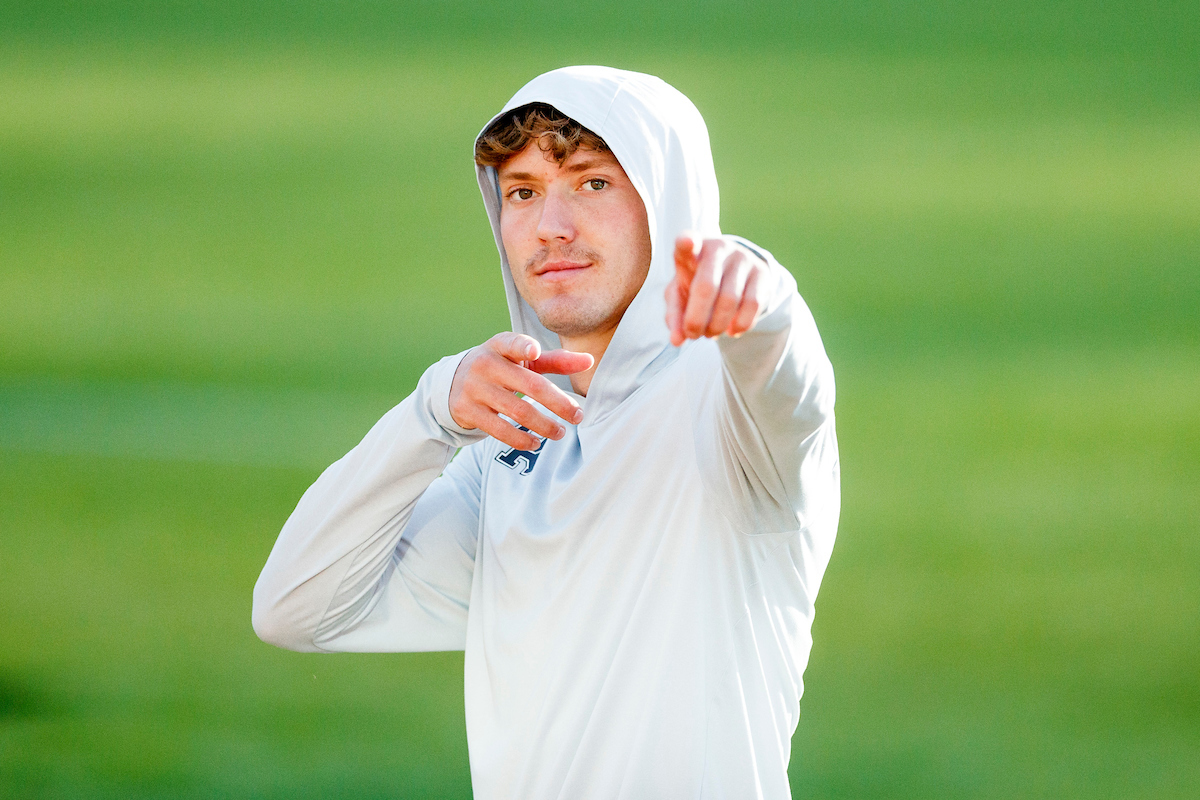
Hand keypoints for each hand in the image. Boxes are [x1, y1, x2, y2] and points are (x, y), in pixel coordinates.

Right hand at [449, 332, 592, 450]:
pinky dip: (522, 440)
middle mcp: (485, 364)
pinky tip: (537, 443)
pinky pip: (500, 430)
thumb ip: (555, 360)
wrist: (453, 383)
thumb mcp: (522, 360)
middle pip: (529, 385)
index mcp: (500, 346)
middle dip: (558, 403)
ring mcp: (474, 388)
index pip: (511, 343)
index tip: (535, 352)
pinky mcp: (468, 411)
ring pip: (517, 411)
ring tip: (561, 432)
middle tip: (577, 416)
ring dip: (544, 425)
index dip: (523, 347)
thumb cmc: (500, 368)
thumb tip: (589, 361)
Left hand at [665, 233, 768, 346]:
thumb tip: (678, 340)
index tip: (687, 242)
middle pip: (706, 287)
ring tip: (711, 333)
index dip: (686, 243)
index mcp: (691, 250)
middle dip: (696, 319)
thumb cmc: (697, 283)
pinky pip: (752, 305)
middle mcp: (718, 248)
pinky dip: (740, 325)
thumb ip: (675, 315)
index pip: (686, 243)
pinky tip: (731, 330)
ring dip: (717, 326)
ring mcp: (742, 258)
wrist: (733, 273)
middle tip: (693, 334)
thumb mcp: (681, 296)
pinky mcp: (761, 272)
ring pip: (729, 300)